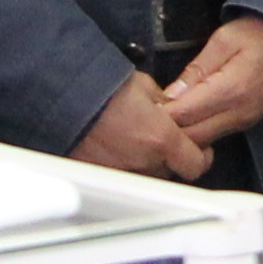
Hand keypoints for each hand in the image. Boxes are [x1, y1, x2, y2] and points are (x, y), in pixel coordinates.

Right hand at [72, 72, 213, 184]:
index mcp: (162, 140)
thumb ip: (164, 103)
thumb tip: (170, 108)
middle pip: (169, 171)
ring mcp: (120, 172)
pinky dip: (120, 165)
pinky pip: (119, 176)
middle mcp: (144, 162)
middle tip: (159, 139)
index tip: (198, 148)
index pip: (196, 164)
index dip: (200, 156)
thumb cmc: (100, 87)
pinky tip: (113, 148)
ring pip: (144, 177)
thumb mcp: (143, 86)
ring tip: (132, 142)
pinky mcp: (98, 174)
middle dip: (169, 157)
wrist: (62, 95)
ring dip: (145, 164)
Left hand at [155, 13, 262, 148]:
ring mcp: (244, 120)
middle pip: (191, 137)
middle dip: (167, 128)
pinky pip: (215, 135)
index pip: (183, 115)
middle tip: (147, 113)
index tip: (142, 105)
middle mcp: (238, 113)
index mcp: (230, 91)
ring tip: (162, 115)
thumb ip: (197, 69)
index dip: (159, 113)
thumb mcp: (223, 40)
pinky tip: (184, 117)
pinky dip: (196, 131)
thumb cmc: (261, 33)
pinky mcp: (246, 122)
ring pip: (203, 141)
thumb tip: (172, 93)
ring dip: (181, 133)